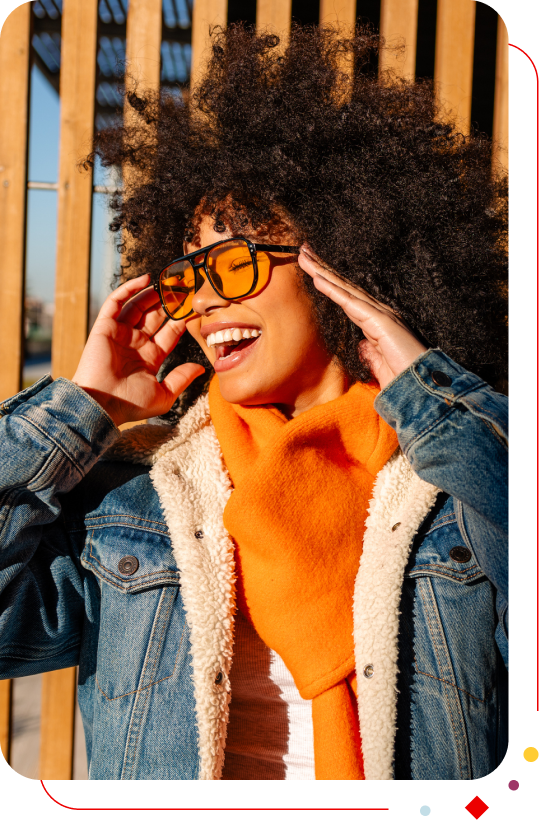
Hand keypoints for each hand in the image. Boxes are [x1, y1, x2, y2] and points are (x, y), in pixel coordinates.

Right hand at [71, 274, 205, 426]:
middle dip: (169, 303)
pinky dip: (129, 289)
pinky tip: (145, 280)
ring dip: (152, 294)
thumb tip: (201, 368)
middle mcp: (136, 343)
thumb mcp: (164, 394)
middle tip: (184, 287)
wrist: (102, 404)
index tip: (195, 307)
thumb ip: (182, 378)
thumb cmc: (131, 404)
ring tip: (168, 281)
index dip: (181, 319)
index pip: (169, 333)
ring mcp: (120, 334)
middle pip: (155, 317)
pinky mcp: (105, 327)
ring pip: (138, 307)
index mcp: (150, 357)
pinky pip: (117, 303)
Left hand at [298, 246, 427, 391]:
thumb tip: (361, 345)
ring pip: (345, 289)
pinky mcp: (380, 321)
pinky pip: (350, 303)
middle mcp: (378, 312)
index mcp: (376, 321)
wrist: (421, 387)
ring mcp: (380, 315)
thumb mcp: (379, 364)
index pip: (347, 297)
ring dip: (323, 272)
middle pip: (344, 286)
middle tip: (304, 252)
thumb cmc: (402, 377)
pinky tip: (318, 279)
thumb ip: (369, 354)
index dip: (329, 282)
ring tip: (304, 257)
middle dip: (322, 268)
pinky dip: (333, 290)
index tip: (312, 270)